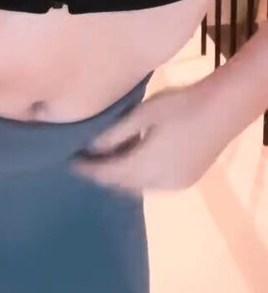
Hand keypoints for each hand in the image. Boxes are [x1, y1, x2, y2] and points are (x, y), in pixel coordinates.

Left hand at [70, 78, 230, 195]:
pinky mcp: (186, 180)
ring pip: (139, 187)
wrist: (221, 109)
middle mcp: (159, 183)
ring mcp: (175, 185)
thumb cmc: (179, 105)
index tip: (70, 163)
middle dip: (103, 175)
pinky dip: (139, 176)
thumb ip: (116, 133)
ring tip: (105, 160)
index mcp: (146, 166)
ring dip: (121, 177)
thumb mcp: (142, 114)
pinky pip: (154, 184)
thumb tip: (91, 147)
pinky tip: (133, 160)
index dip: (89, 170)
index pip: (109, 175)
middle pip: (123, 185)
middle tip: (85, 162)